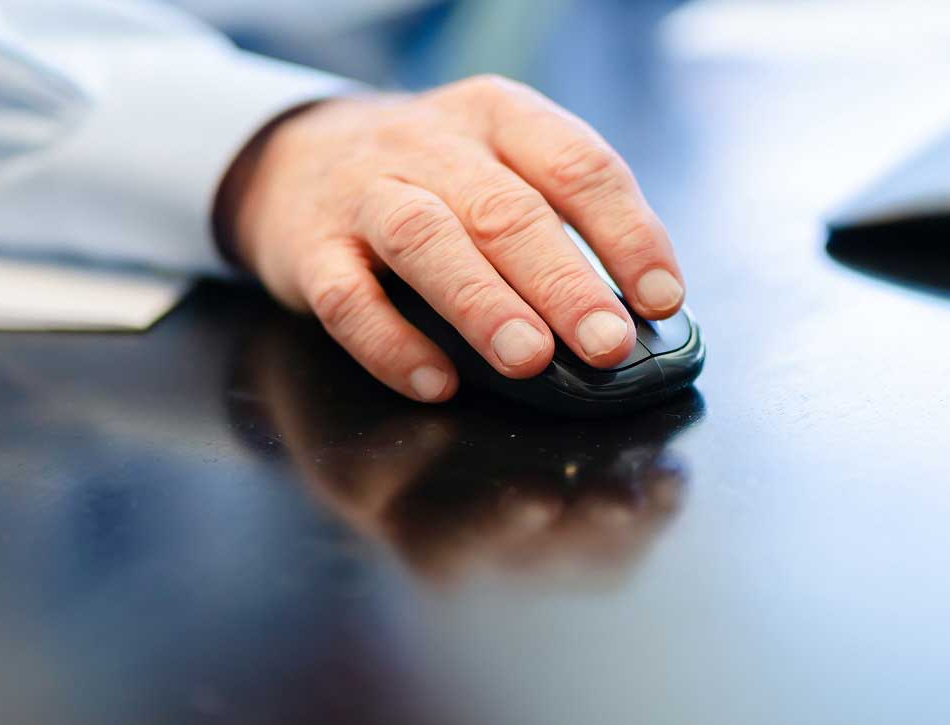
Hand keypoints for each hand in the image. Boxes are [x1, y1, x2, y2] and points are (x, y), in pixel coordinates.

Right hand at [215, 75, 685, 402]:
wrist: (289, 156)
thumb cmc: (427, 176)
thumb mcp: (497, 164)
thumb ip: (558, 221)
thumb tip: (633, 313)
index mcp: (498, 117)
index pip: (576, 166)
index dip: (626, 233)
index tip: (660, 297)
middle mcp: (431, 145)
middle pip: (505, 209)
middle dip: (563, 282)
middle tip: (606, 343)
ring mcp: (364, 193)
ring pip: (425, 240)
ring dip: (482, 304)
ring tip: (529, 358)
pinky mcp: (309, 248)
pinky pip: (347, 298)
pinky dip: (392, 345)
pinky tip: (436, 382)